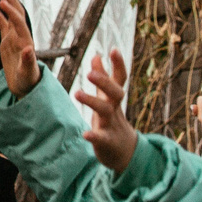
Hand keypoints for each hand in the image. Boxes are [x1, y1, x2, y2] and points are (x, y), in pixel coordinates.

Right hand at [0, 0, 40, 96]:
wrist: (27, 87)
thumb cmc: (28, 81)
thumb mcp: (28, 72)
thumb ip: (28, 61)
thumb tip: (28, 49)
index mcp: (25, 41)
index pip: (18, 22)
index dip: (11, 12)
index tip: (2, 2)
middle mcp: (21, 36)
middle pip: (16, 12)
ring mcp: (15, 38)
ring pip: (10, 16)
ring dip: (7, 1)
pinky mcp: (8, 42)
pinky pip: (4, 26)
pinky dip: (0, 16)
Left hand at [74, 49, 137, 172]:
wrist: (125, 151)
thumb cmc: (113, 120)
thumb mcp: (107, 98)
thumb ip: (102, 78)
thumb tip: (97, 55)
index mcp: (114, 98)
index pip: (120, 79)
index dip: (118, 64)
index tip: (113, 49)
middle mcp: (115, 109)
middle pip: (115, 92)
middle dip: (104, 82)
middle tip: (88, 73)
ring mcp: (112, 125)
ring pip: (105, 111)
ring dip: (92, 101)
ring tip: (76, 93)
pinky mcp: (107, 141)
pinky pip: (102, 138)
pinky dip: (94, 135)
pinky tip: (85, 134)